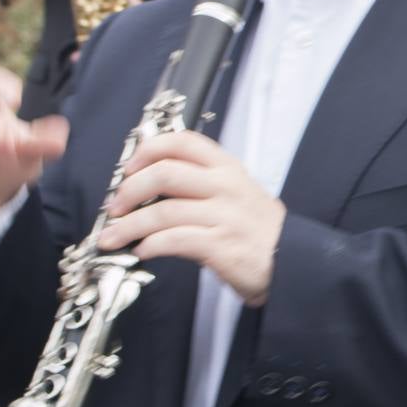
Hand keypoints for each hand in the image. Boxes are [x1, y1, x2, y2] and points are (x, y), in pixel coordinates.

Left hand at [94, 130, 284, 305]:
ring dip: (129, 226)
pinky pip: (174, 240)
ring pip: (162, 211)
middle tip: (115, 207)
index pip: (183, 141)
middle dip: (129, 190)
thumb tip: (148, 187)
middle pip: (164, 173)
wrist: (293, 264)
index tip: (128, 167)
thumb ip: (199, 184)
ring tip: (113, 238)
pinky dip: (151, 245)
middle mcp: (225, 186)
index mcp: (227, 168)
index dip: (148, 149)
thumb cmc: (259, 231)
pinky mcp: (221, 246)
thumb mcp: (235, 194)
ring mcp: (224, 216)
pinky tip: (141, 251)